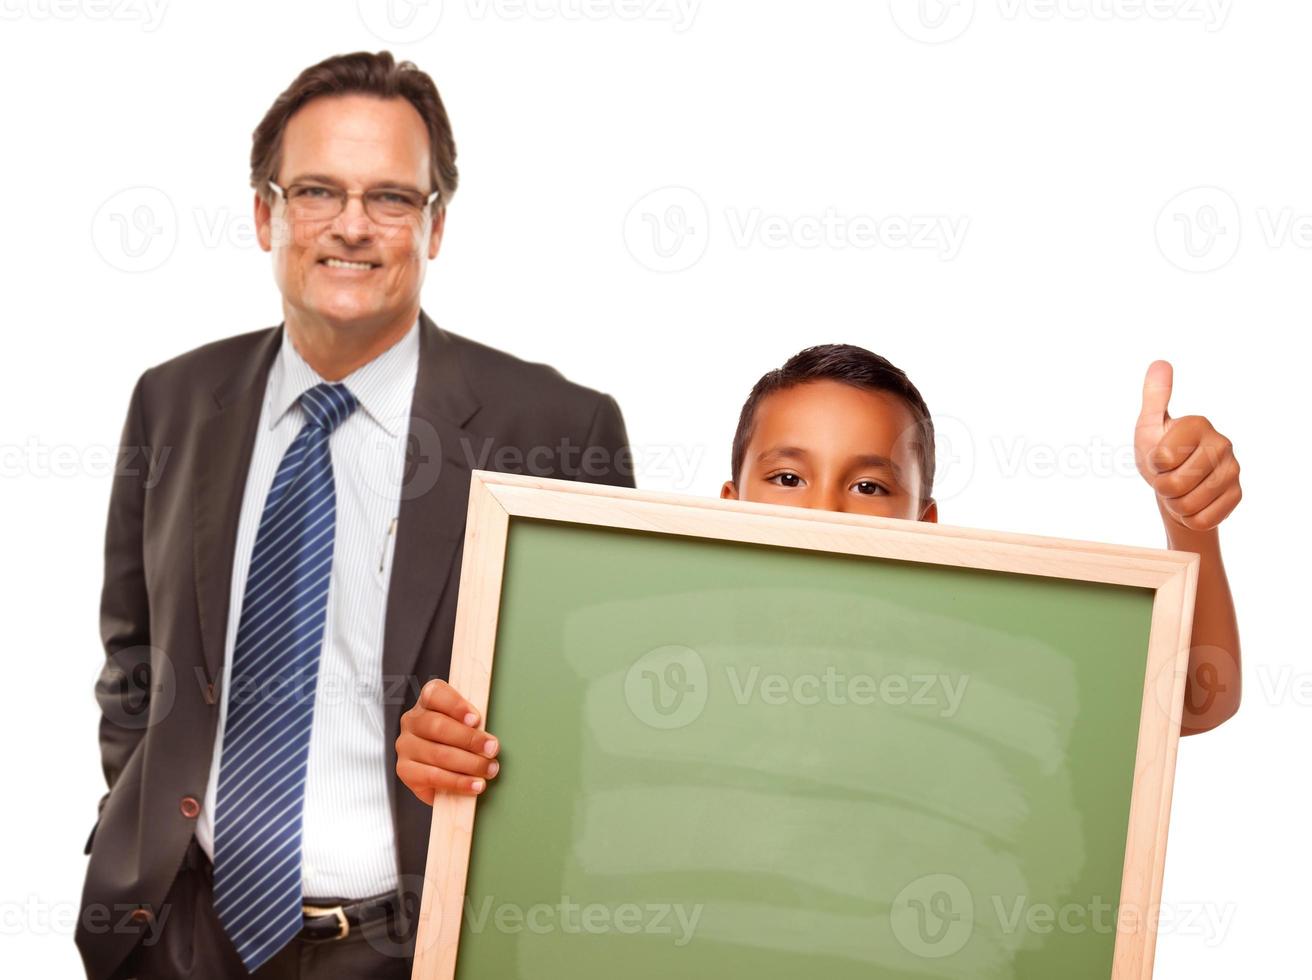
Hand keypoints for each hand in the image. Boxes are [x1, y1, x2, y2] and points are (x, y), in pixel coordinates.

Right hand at [395, 679, 499, 804]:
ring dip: (469, 763)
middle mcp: (412, 721)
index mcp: (427, 702)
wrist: (444, 774)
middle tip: (492, 748)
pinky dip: (458, 782)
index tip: (476, 719)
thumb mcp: (466, 726)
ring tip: (489, 769)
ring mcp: (405, 746)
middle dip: (469, 739)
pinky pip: (433, 776)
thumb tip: (490, 735)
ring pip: (438, 753)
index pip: (434, 693)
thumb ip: (474, 724)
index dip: (456, 705)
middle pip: (438, 725)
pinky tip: (474, 784)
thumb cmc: (459, 743)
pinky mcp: (405, 771)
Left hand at [1134, 360, 1241, 531]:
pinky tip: (1194, 502)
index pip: (1162, 458)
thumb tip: (1160, 363)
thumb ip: (1154, 397)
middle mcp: (1222, 444)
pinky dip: (1189, 517)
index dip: (1153, 464)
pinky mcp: (1237, 496)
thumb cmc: (1159, 452)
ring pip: (1187, 504)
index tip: (1158, 458)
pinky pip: (1202, 519)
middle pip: (1173, 484)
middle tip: (1167, 477)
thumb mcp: (1149, 426)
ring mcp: (1233, 470)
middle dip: (1161, 486)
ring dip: (1174, 503)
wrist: (1176, 486)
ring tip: (1179, 489)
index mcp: (1198, 424)